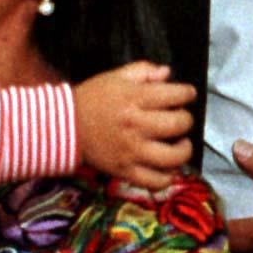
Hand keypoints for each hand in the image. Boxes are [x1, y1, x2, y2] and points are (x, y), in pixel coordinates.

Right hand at [74, 61, 194, 188]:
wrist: (65, 126)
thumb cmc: (93, 98)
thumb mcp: (116, 76)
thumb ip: (144, 70)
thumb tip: (168, 72)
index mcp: (134, 98)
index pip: (176, 95)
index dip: (187, 93)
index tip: (186, 95)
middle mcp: (135, 125)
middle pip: (179, 124)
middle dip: (186, 120)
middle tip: (180, 119)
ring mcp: (130, 151)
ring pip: (173, 157)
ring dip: (184, 150)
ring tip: (180, 144)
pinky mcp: (124, 171)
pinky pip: (155, 181)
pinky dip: (168, 178)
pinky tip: (168, 167)